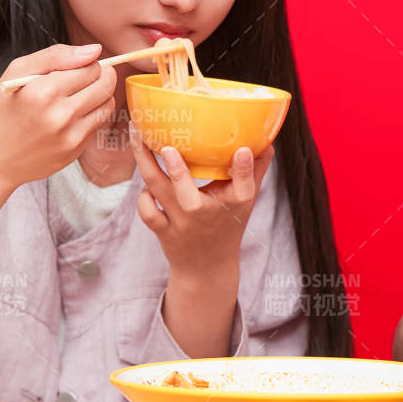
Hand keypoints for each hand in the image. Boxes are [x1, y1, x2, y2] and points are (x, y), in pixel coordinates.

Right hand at [0, 44, 117, 188]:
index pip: (90, 68)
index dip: (86, 64)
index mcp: (43, 91)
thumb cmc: (4, 110)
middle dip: (99, 77)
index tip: (75, 68)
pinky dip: (89, 116)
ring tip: (76, 97)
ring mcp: (70, 136)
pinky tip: (69, 118)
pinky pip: (98, 124)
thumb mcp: (17, 72)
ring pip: (107, 104)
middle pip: (105, 84)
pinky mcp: (76, 150)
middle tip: (82, 79)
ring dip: (98, 96)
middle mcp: (60, 115)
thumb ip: (56, 55)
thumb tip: (94, 50)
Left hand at [133, 139, 271, 276]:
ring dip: (144, 161)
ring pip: (157, 188)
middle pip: (184, 186)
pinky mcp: (163, 231)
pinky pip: (147, 211)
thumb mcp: (246, 200)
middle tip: (159, 133)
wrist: (207, 268)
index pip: (244, 184)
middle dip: (172, 162)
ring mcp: (181, 223)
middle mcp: (205, 212)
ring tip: (137, 136)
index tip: (242, 149)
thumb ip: (253, 171)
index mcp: (234, 202)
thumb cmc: (228, 224)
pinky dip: (143, 195)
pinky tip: (146, 182)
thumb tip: (265, 141)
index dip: (244, 166)